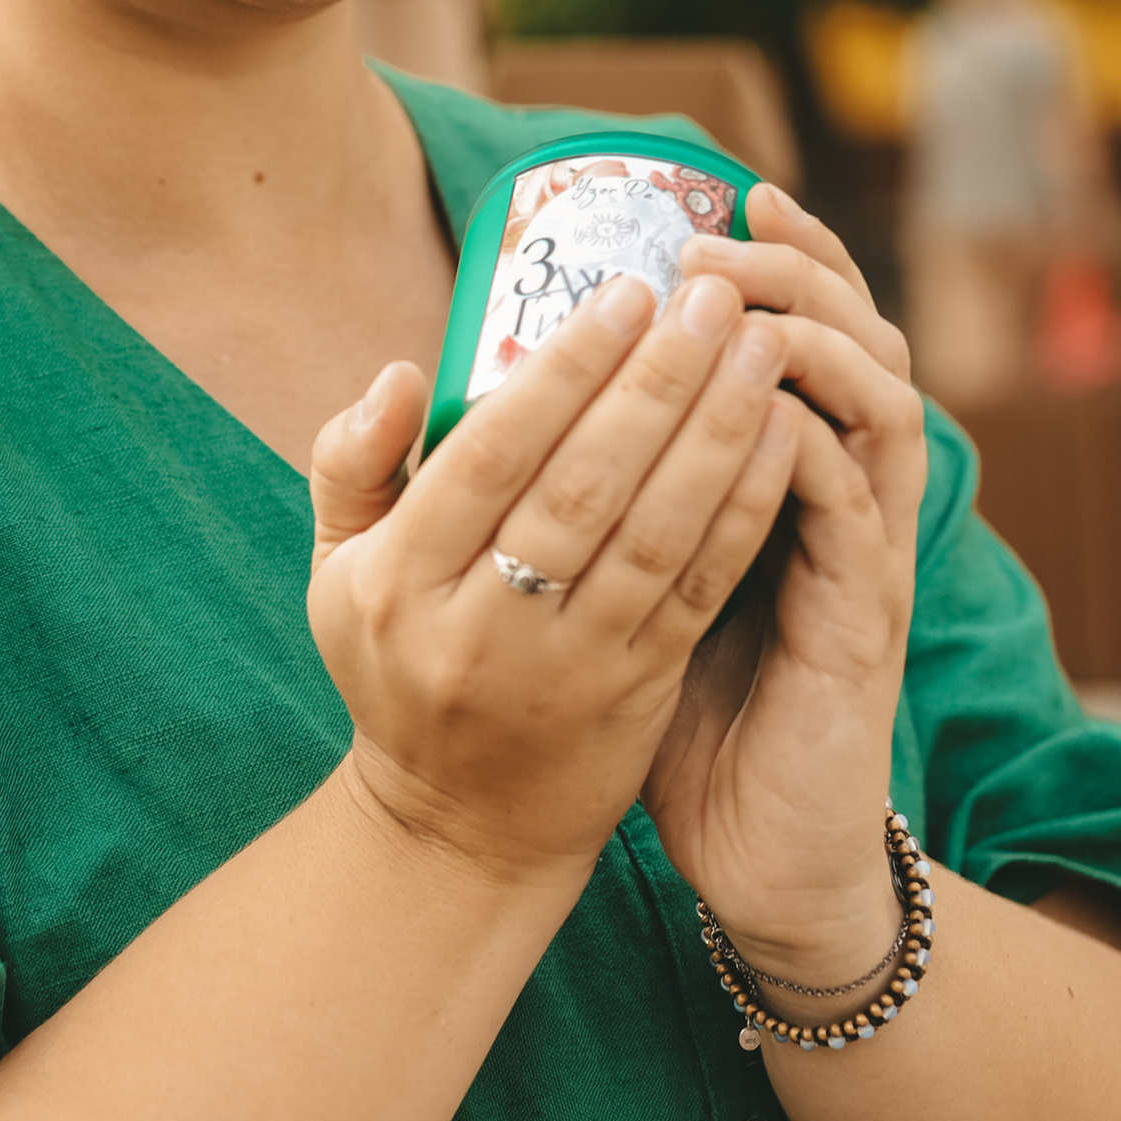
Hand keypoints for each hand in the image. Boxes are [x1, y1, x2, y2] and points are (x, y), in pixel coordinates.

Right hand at [307, 268, 795, 883]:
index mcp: (398, 582)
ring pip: (653, 532)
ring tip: (759, 345)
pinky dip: (744, 507)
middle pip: (582, 485)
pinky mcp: (636, 692)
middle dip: (657, 381)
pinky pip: (698, 586)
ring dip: (717, 431)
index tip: (627, 291)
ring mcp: (566, 666)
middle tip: (711, 295)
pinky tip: (782, 437)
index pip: (489, 455)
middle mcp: (479, 628)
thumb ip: (350, 465)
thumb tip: (400, 372)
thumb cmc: (400, 668)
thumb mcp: (338, 574)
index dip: (564, 371)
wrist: (459, 829)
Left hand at [640, 188, 928, 983]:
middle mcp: (837, 496)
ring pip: (876, 400)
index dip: (771, 263)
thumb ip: (582, 503)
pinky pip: (857, 499)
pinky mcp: (868, 611)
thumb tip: (473, 414)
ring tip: (743, 301)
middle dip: (793, 270)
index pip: (796, 335)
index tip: (703, 200)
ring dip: (816, 336)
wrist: (754, 849)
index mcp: (778, 481)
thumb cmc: (679, 715)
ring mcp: (863, 550)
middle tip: (718, 230)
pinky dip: (811, 443)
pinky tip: (757, 414)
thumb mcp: (619, 587)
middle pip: (853, 338)